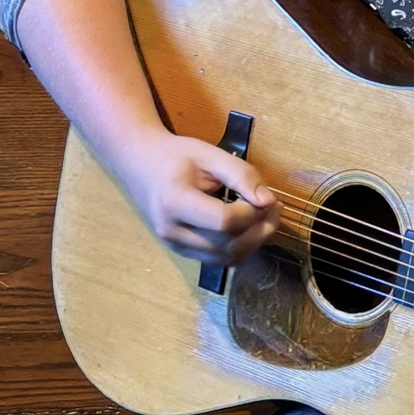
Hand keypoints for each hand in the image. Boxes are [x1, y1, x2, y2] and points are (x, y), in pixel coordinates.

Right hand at [119, 130, 279, 267]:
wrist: (140, 164)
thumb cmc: (175, 155)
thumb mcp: (209, 154)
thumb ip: (241, 175)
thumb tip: (269, 201)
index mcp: (174, 203)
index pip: (225, 222)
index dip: (252, 212)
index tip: (264, 195)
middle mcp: (172, 231)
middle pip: (228, 245)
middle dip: (260, 228)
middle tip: (273, 206)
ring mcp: (175, 246)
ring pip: (227, 258)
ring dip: (254, 241)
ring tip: (265, 216)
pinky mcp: (182, 252)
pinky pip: (220, 260)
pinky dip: (241, 247)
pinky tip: (248, 227)